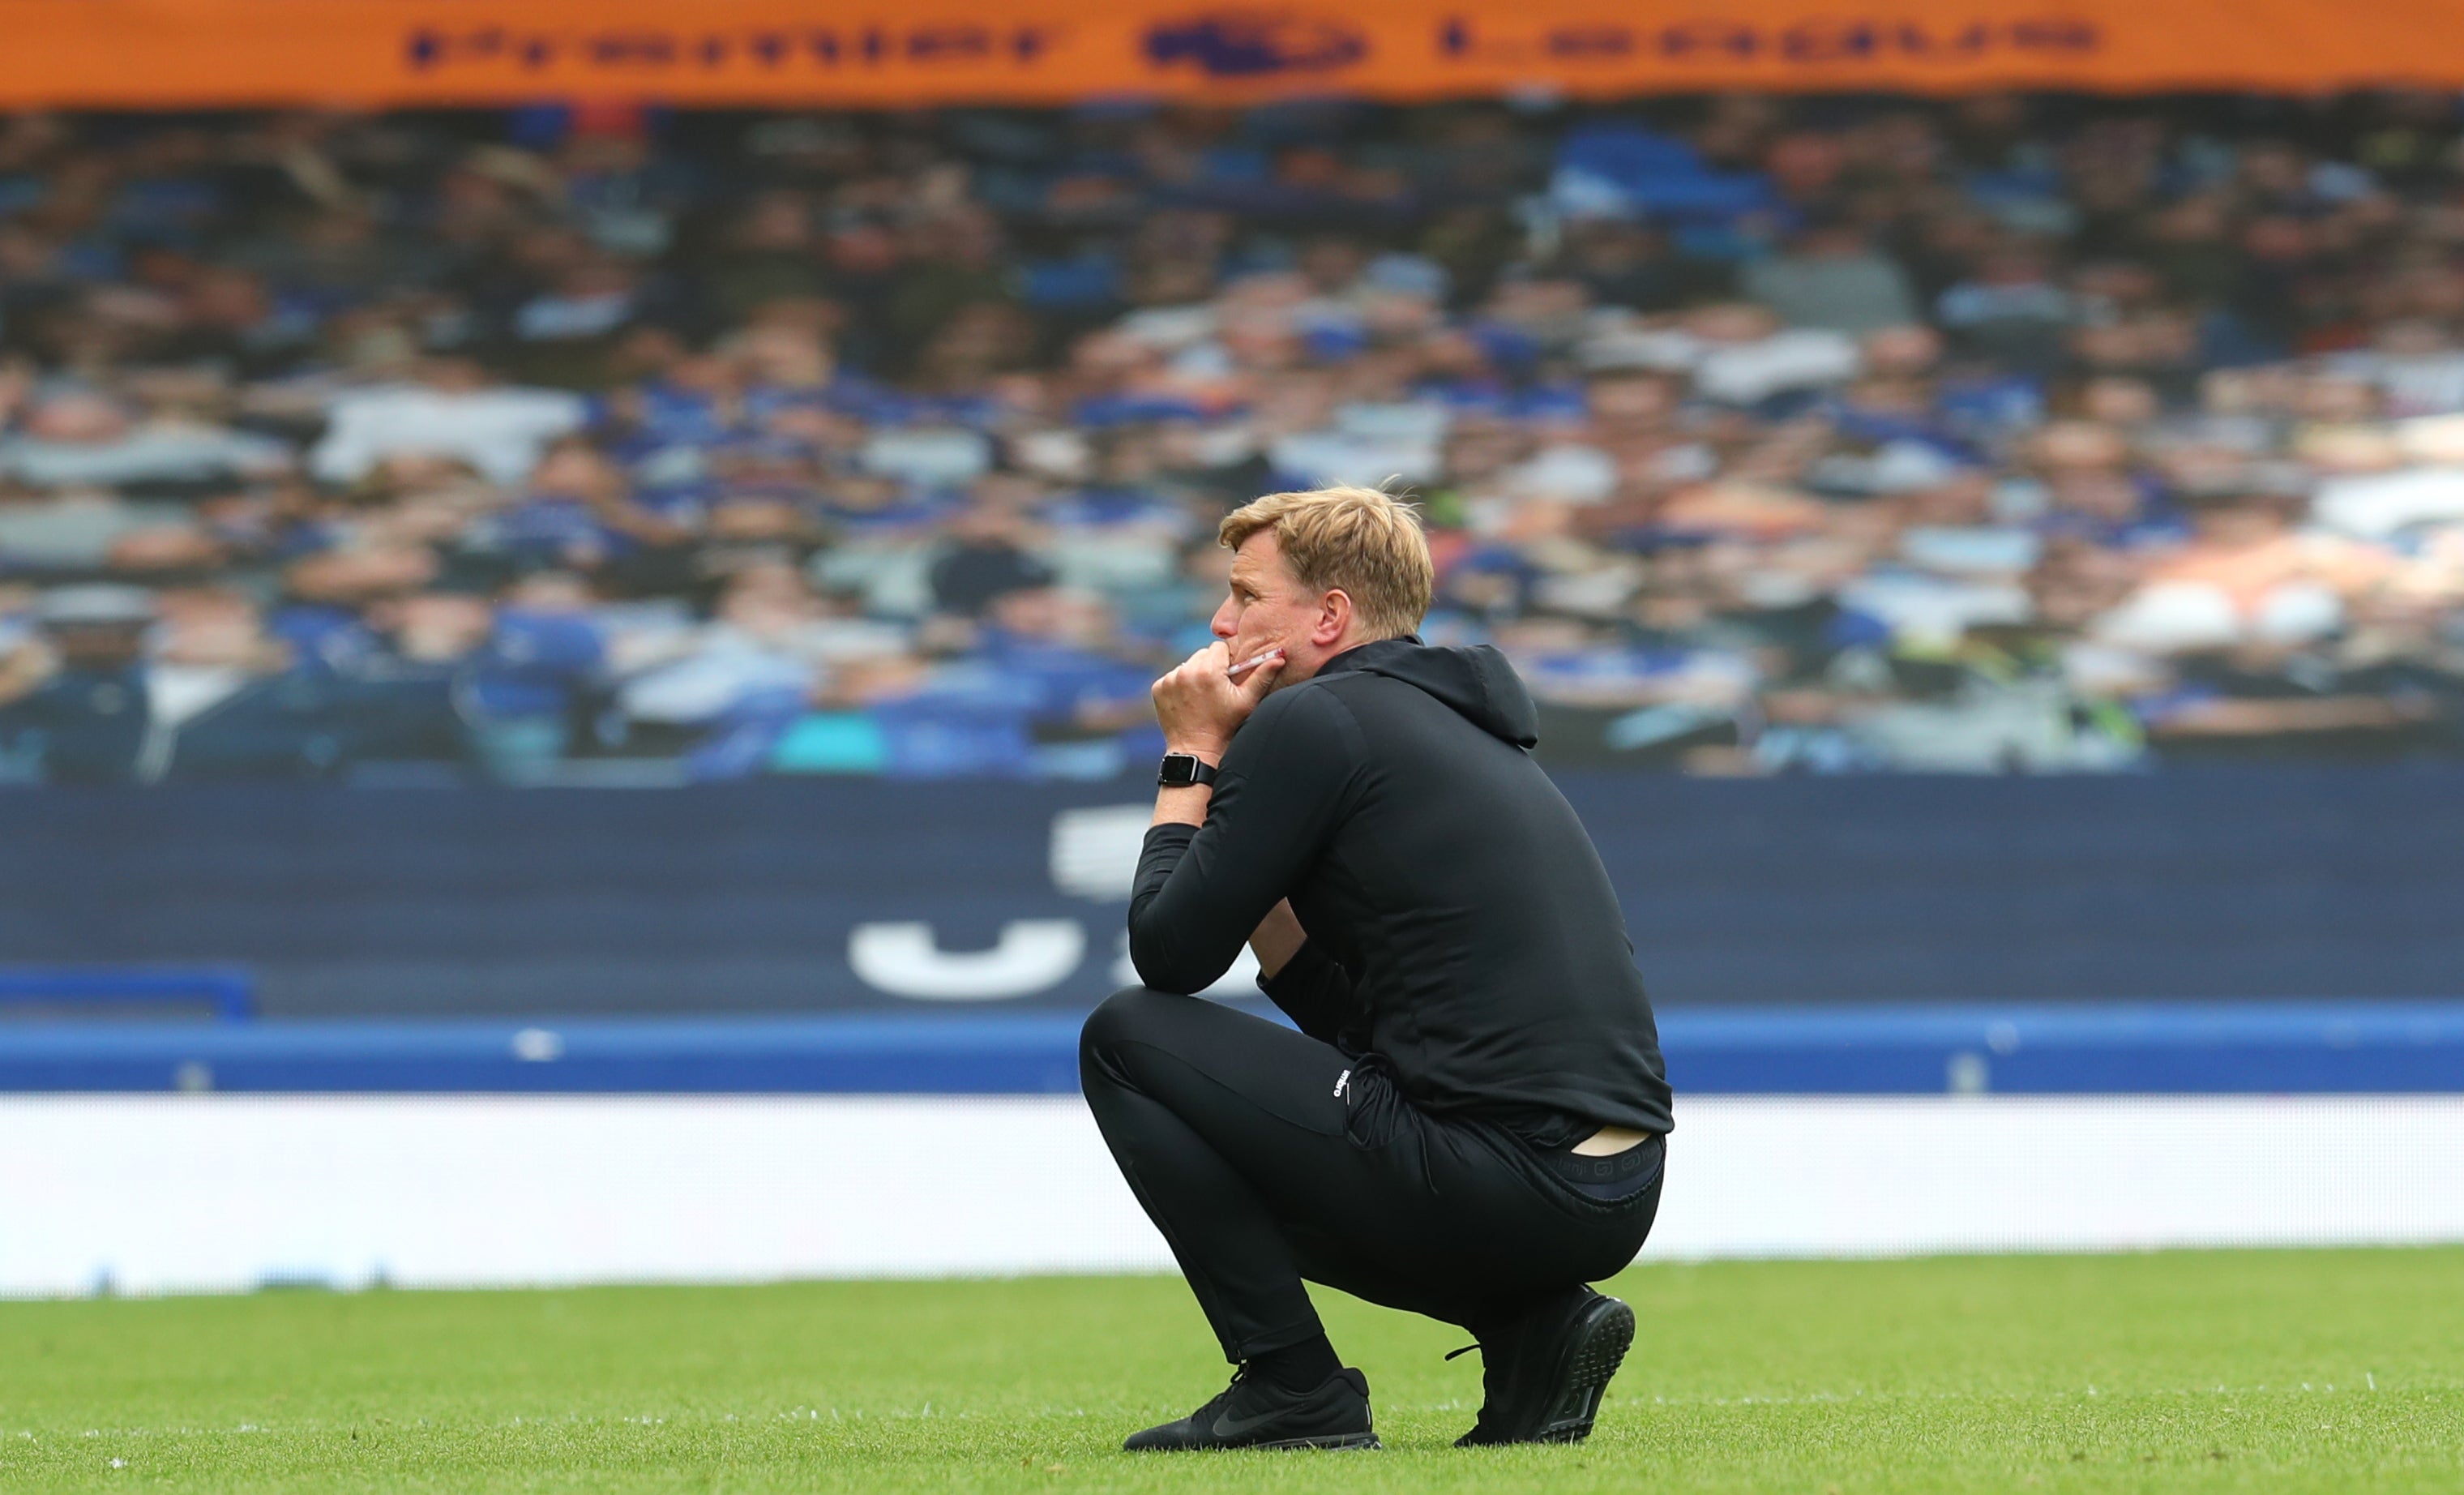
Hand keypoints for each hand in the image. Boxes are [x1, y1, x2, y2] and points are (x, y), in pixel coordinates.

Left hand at [1151, 641, 1284, 758]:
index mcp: (1208, 670)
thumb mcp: (1247, 701)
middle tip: (1216, 688)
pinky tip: (1189, 701)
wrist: (1197, 751)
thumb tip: (1278, 656)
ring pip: (1188, 664)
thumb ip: (1262, 676)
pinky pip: (1173, 676)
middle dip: (1211, 666)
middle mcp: (1186, 671)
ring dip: (1195, 674)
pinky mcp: (1159, 688)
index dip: (1226, 661)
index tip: (1228, 677)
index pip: (1219, 648)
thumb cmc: (1225, 727)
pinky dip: (1180, 685)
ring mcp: (1169, 680)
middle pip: (1203, 654)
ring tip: (1203, 696)